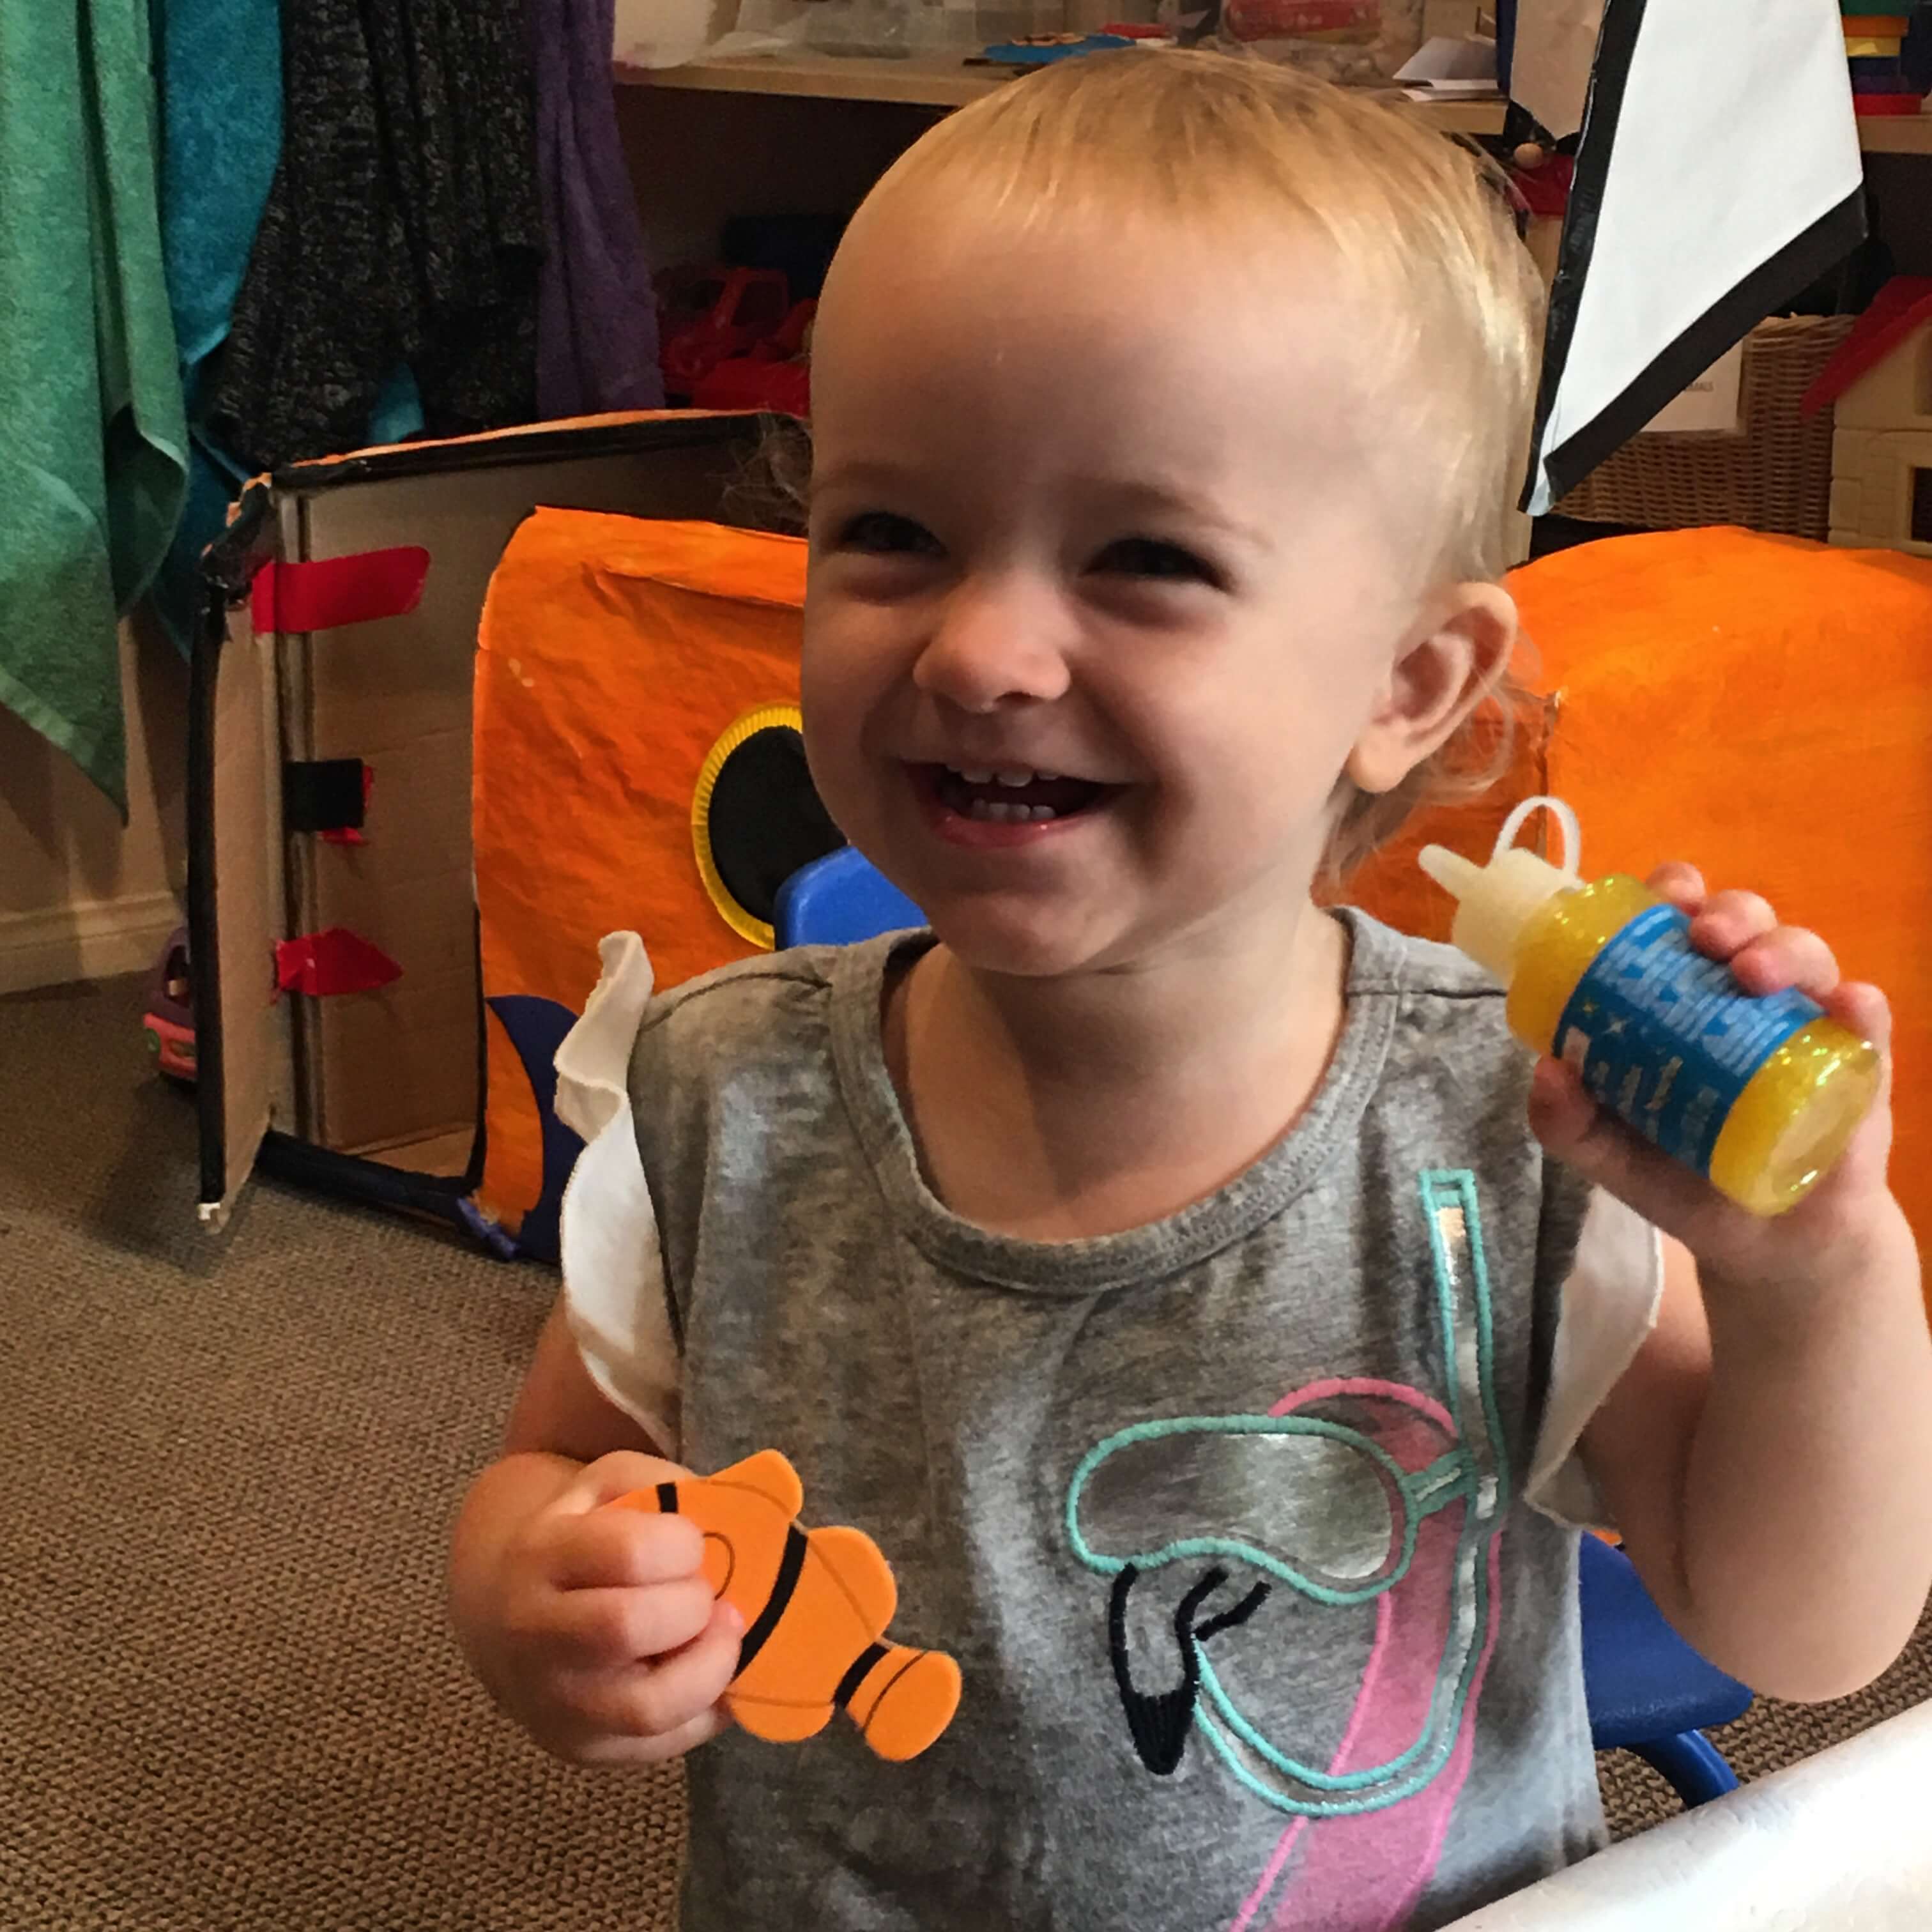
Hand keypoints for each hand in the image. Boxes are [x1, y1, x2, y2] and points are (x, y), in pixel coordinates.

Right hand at [478, 1451, 742, 1765]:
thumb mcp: (609, 1487)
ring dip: (709, 1667)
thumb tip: (738, 1519)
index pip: (627, 1552)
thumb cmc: (580, 1540)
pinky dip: (707, 1710)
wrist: (507, 1614)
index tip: (692, 1545)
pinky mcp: (581, 1749)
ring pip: (647, 1707)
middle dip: (691, 1606)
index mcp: (540, 1555)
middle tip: (704, 1595)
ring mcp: (554, 1702)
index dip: (682, 1545)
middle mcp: (533, 1634)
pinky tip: (710, 1674)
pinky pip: (664, 1746)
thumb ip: (665, 1486)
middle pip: (627, 1627)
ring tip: (721, 1636)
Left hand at [1527, 863, 1898, 1290]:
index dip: (1668, 894)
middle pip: (1743, 924)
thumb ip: (1567, 1121)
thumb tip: (1546, 1072)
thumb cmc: (1678, 1176)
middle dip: (1726, 914)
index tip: (1655, 898)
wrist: (1759, 1245)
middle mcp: (1742, 995)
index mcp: (1678, 995)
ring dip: (1781, 949)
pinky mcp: (1857, 1065)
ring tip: (1752, 973)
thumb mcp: (1607, 1152)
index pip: (1675, 921)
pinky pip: (1868, 1021)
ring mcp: (1803, 1024)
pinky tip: (1847, 1006)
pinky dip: (1859, 1006)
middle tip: (1704, 937)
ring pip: (1804, 956)